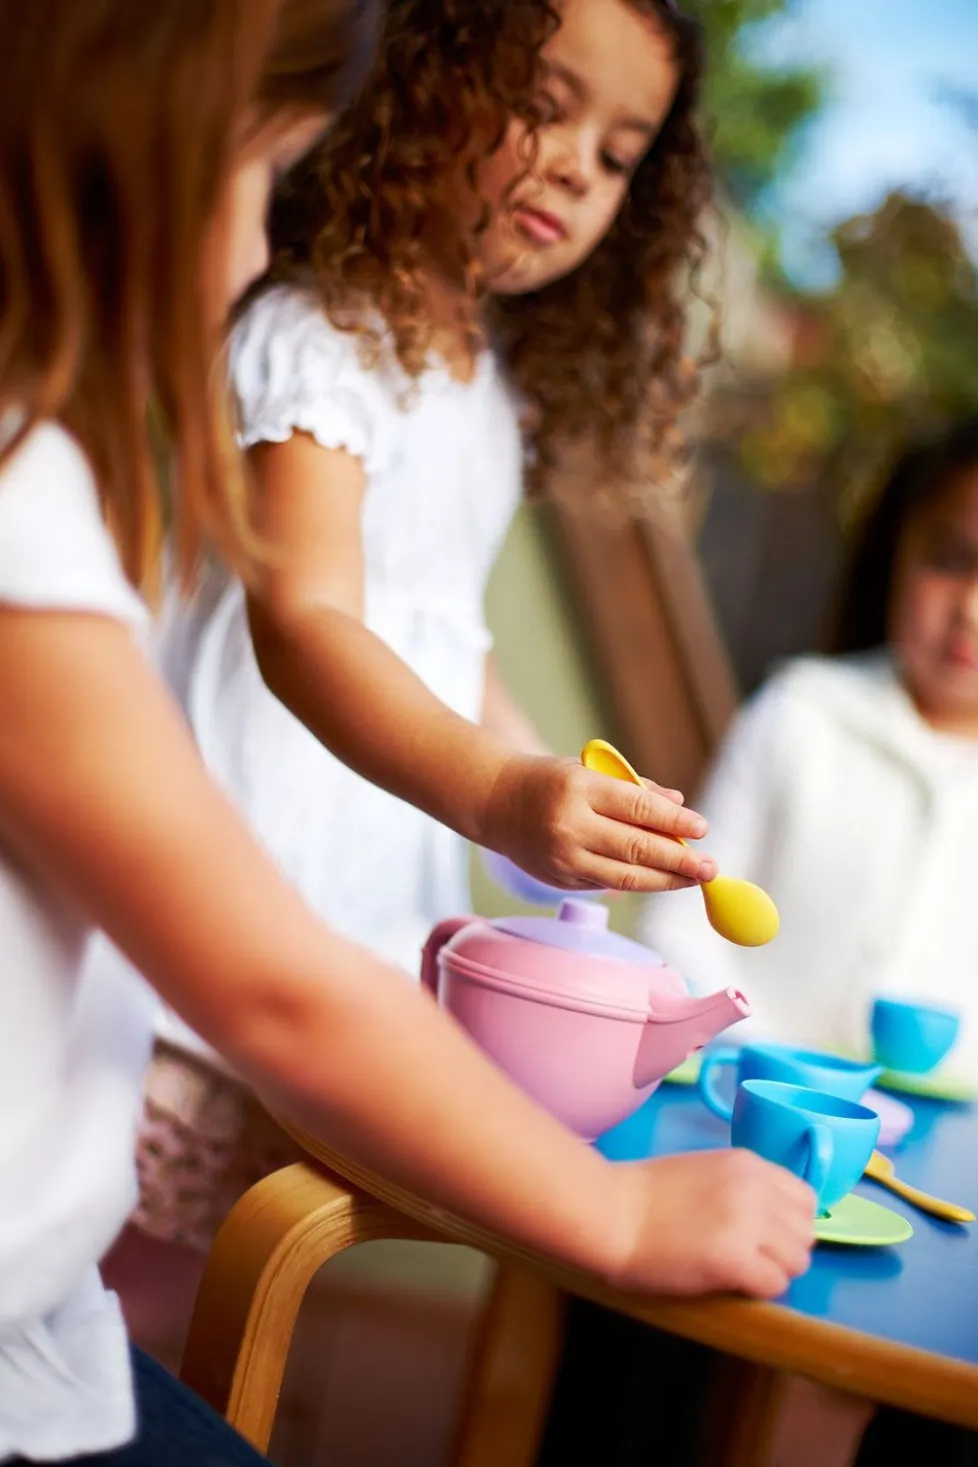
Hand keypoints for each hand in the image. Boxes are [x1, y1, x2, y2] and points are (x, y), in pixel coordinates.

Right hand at [482, 754, 716, 892]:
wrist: (495, 803)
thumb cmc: (550, 781)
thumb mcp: (590, 771)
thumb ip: (635, 789)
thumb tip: (680, 807)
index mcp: (579, 788)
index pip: (637, 808)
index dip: (674, 822)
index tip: (703, 829)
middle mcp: (569, 826)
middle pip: (636, 848)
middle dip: (680, 861)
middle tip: (711, 867)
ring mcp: (563, 858)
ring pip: (625, 877)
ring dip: (665, 880)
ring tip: (694, 879)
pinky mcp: (559, 880)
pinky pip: (607, 884)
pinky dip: (638, 882)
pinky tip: (661, 879)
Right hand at [609, 1149, 815, 1298]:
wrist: (609, 1211)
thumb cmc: (645, 1194)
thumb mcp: (706, 1172)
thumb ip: (742, 1188)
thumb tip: (772, 1221)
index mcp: (749, 1164)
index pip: (806, 1200)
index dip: (789, 1224)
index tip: (765, 1236)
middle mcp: (756, 1189)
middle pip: (806, 1234)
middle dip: (784, 1251)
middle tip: (750, 1259)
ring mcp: (747, 1223)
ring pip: (797, 1262)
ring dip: (774, 1272)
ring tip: (740, 1272)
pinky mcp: (734, 1259)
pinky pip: (774, 1285)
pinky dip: (757, 1291)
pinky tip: (730, 1283)